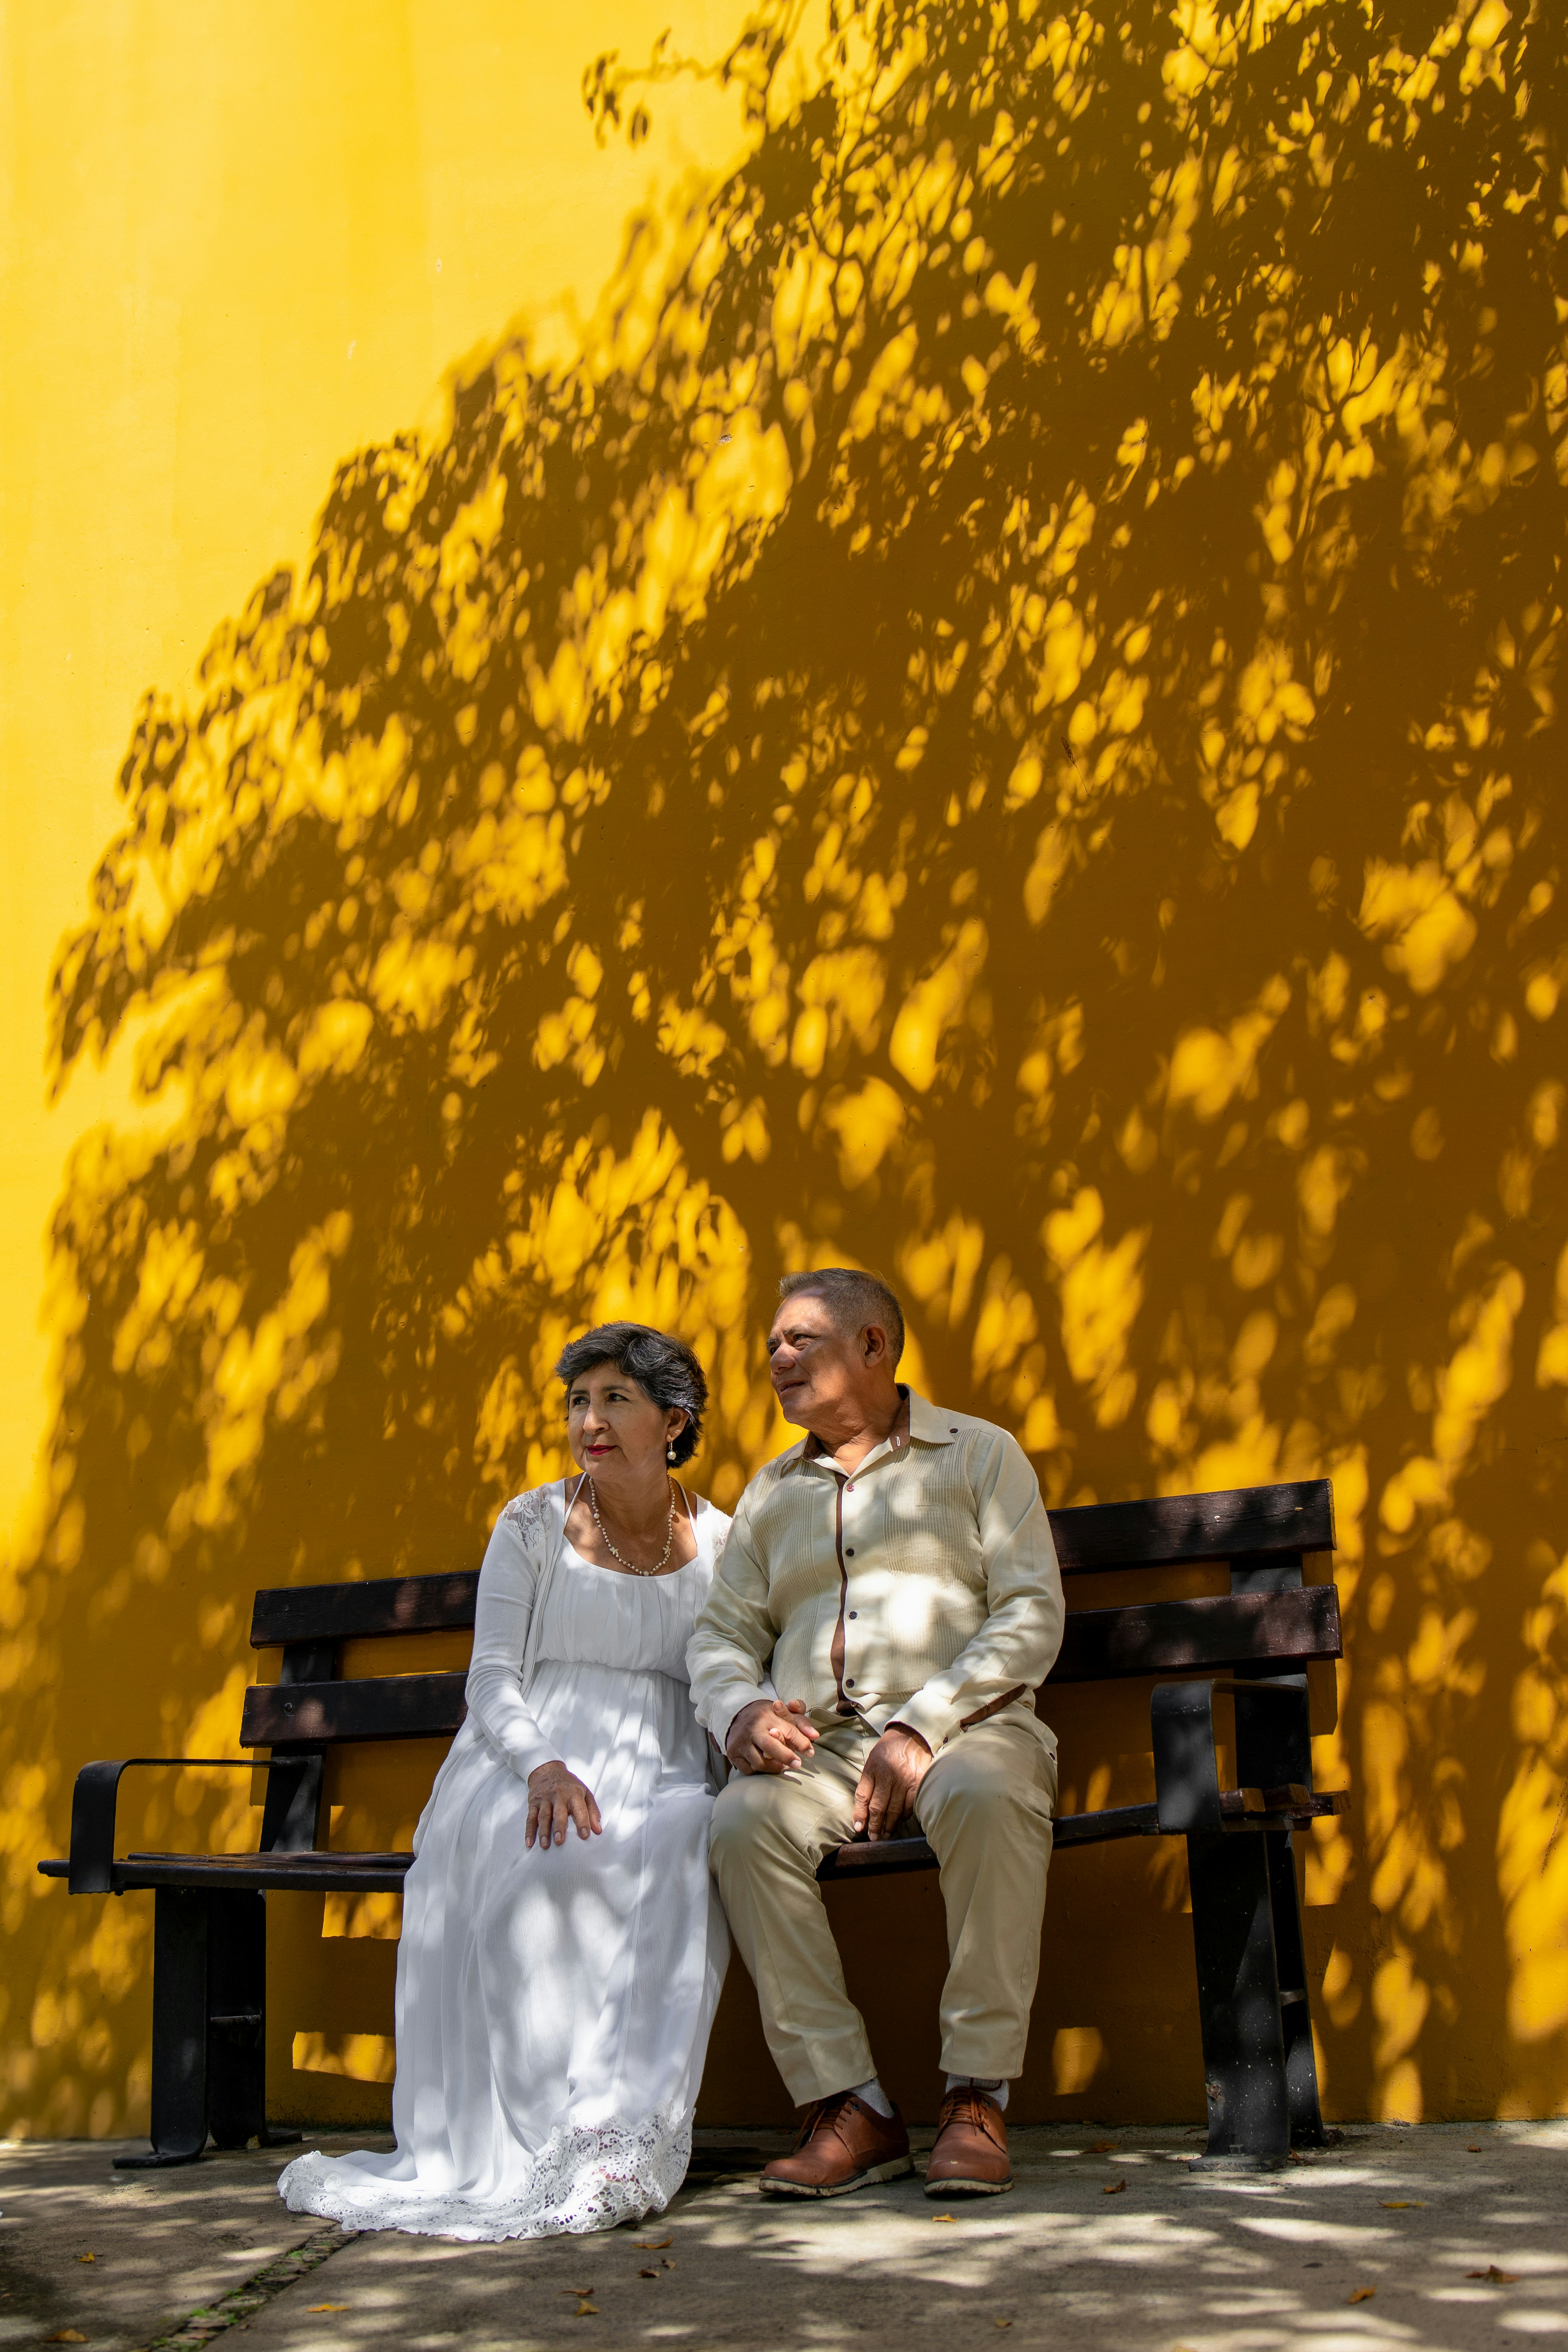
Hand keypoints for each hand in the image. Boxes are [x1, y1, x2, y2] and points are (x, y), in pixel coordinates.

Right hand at [526, 1760, 602, 1849]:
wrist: (548, 1770)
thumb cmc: (570, 1786)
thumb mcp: (585, 1793)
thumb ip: (593, 1811)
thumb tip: (598, 1831)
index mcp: (574, 1793)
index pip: (580, 1808)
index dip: (583, 1822)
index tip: (585, 1835)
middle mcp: (559, 1795)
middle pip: (559, 1813)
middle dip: (559, 1827)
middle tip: (560, 1841)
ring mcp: (545, 1799)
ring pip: (543, 1816)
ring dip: (543, 1831)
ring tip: (545, 1845)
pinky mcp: (533, 1803)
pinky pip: (530, 1818)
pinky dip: (529, 1831)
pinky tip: (529, 1843)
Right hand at [725, 1698, 819, 1775]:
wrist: (736, 1714)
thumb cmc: (766, 1716)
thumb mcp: (783, 1712)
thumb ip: (801, 1722)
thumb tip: (815, 1736)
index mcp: (768, 1715)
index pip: (788, 1730)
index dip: (801, 1742)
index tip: (809, 1751)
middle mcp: (753, 1728)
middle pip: (771, 1746)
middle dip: (786, 1756)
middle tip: (798, 1764)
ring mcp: (741, 1742)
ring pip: (759, 1762)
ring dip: (773, 1767)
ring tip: (782, 1766)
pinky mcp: (733, 1753)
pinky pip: (748, 1769)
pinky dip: (759, 1770)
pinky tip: (765, 1765)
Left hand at [852, 1724, 931, 1840]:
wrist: (910, 1735)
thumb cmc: (887, 1751)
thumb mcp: (871, 1762)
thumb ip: (867, 1784)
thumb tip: (862, 1812)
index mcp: (873, 1767)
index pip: (863, 1796)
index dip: (859, 1814)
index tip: (858, 1828)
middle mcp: (888, 1774)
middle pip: (878, 1807)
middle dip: (874, 1826)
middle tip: (873, 1837)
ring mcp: (904, 1778)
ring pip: (894, 1810)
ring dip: (889, 1826)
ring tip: (885, 1834)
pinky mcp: (918, 1782)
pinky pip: (910, 1805)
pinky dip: (904, 1816)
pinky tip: (900, 1820)